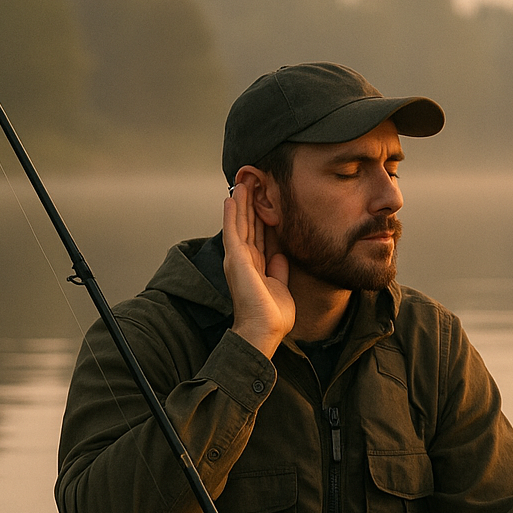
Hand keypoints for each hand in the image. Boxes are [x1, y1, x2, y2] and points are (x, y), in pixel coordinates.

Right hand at [222, 178, 294, 357]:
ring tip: (241, 182)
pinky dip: (231, 214)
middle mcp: (244, 260)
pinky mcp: (235, 259)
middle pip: (248, 226)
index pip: (258, 236)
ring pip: (239, 224)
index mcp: (255, 266)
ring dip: (240, 203)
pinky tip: (231, 199)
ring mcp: (238, 259)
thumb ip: (279, 269)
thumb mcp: (280, 286)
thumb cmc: (271, 316)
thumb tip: (281, 254)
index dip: (260, 217)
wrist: (264, 330)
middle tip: (251, 182)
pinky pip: (233, 231)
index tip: (264, 199)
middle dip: (250, 204)